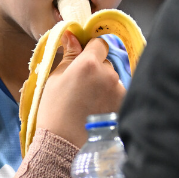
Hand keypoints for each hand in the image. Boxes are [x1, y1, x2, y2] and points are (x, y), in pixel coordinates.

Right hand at [36, 30, 125, 146]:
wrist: (64, 144)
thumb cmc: (54, 110)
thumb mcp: (56, 78)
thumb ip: (69, 55)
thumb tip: (72, 34)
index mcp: (89, 63)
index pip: (99, 43)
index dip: (91, 49)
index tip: (84, 59)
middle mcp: (108, 73)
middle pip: (106, 62)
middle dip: (97, 69)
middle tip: (82, 86)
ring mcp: (119, 89)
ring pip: (113, 78)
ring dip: (104, 84)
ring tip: (89, 102)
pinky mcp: (124, 103)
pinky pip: (118, 92)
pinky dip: (110, 97)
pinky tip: (97, 109)